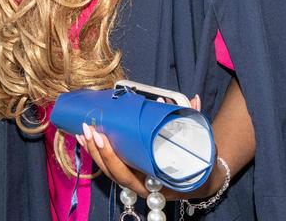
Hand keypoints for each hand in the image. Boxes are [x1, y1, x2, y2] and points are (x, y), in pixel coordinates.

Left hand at [78, 94, 205, 200]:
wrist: (202, 181)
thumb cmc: (200, 166)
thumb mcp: (201, 147)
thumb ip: (195, 123)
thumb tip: (193, 99)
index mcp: (157, 184)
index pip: (128, 176)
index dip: (113, 159)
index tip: (104, 138)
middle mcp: (143, 187)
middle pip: (113, 173)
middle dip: (98, 151)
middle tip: (90, 128)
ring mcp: (136, 182)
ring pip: (108, 171)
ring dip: (93, 152)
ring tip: (83, 132)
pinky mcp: (131, 173)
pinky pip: (110, 166)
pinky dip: (98, 152)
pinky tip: (87, 138)